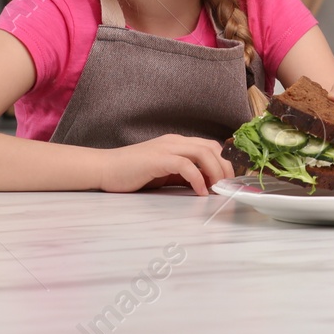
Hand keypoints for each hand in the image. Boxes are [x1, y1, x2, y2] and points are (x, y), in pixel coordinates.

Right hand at [98, 133, 231, 195]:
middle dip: (225, 166)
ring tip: (218, 189)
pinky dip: (197, 178)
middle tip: (227, 186)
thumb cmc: (132, 173)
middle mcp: (175, 141)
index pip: (210, 146)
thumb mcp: (164, 173)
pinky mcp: (157, 159)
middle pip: (212, 147)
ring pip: (202, 152)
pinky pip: (185, 165)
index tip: (228, 180)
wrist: (104, 169)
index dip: (223, 162)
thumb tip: (205, 185)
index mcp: (177, 143)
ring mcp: (166, 148)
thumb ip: (183, 175)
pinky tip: (200, 192)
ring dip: (215, 171)